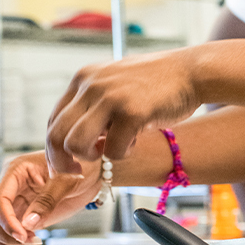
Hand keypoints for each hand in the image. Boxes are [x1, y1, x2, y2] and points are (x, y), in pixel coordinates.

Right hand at [0, 151, 100, 244]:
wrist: (92, 171)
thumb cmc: (81, 165)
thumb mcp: (68, 180)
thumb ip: (48, 200)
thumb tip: (28, 224)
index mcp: (17, 170)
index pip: (0, 199)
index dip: (7, 221)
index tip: (22, 235)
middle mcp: (10, 186)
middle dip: (5, 235)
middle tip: (29, 243)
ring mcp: (13, 202)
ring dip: (6, 244)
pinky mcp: (20, 216)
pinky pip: (4, 236)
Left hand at [46, 51, 198, 173]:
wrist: (191, 71)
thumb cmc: (156, 82)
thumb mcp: (115, 82)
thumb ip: (93, 103)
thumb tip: (72, 136)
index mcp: (84, 77)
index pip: (54, 119)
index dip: (55, 147)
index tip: (65, 163)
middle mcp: (92, 84)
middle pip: (56, 134)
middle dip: (62, 162)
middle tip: (76, 172)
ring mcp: (111, 97)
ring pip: (76, 144)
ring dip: (91, 158)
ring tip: (110, 151)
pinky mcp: (132, 112)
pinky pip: (113, 151)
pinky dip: (123, 154)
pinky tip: (136, 141)